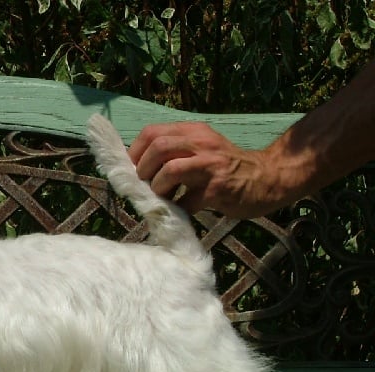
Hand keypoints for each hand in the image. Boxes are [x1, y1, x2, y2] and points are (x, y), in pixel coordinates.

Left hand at [127, 122, 284, 217]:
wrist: (267, 178)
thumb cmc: (227, 167)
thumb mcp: (202, 148)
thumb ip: (175, 152)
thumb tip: (138, 168)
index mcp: (193, 131)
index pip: (152, 132)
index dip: (135, 152)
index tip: (131, 169)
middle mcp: (201, 143)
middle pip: (158, 147)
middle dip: (143, 169)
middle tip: (145, 185)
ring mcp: (210, 165)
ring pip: (170, 170)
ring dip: (158, 188)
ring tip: (162, 198)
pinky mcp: (218, 189)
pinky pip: (186, 201)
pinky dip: (176, 209)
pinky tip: (179, 211)